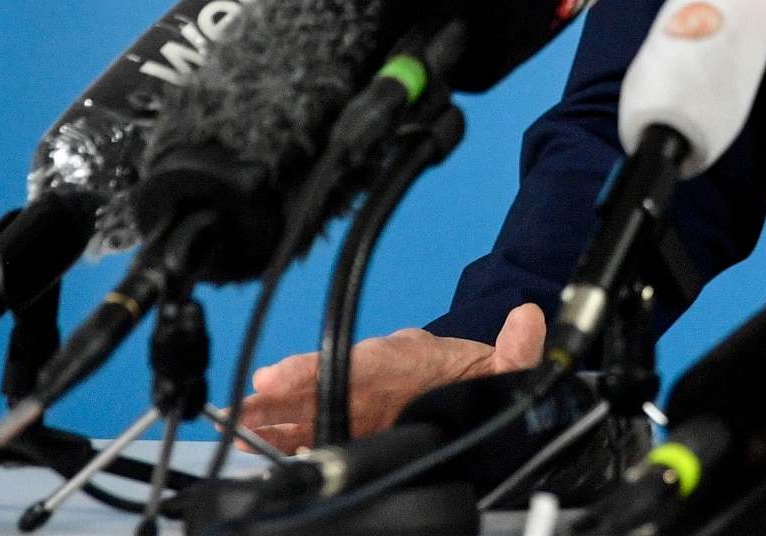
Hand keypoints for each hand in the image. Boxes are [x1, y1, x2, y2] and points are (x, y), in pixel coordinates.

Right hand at [237, 303, 545, 452]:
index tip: (278, 376)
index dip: (317, 368)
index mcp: (406, 360)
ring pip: (310, 409)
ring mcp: (359, 404)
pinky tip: (257, 446)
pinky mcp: (352, 427)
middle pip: (322, 385)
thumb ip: (517, 347)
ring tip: (237, 427)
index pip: (357, 362)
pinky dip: (284, 438)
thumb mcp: (508, 362)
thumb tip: (528, 319)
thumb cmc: (480, 370)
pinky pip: (313, 430)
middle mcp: (375, 379)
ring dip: (273, 418)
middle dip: (280, 396)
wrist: (476, 383)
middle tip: (241, 408)